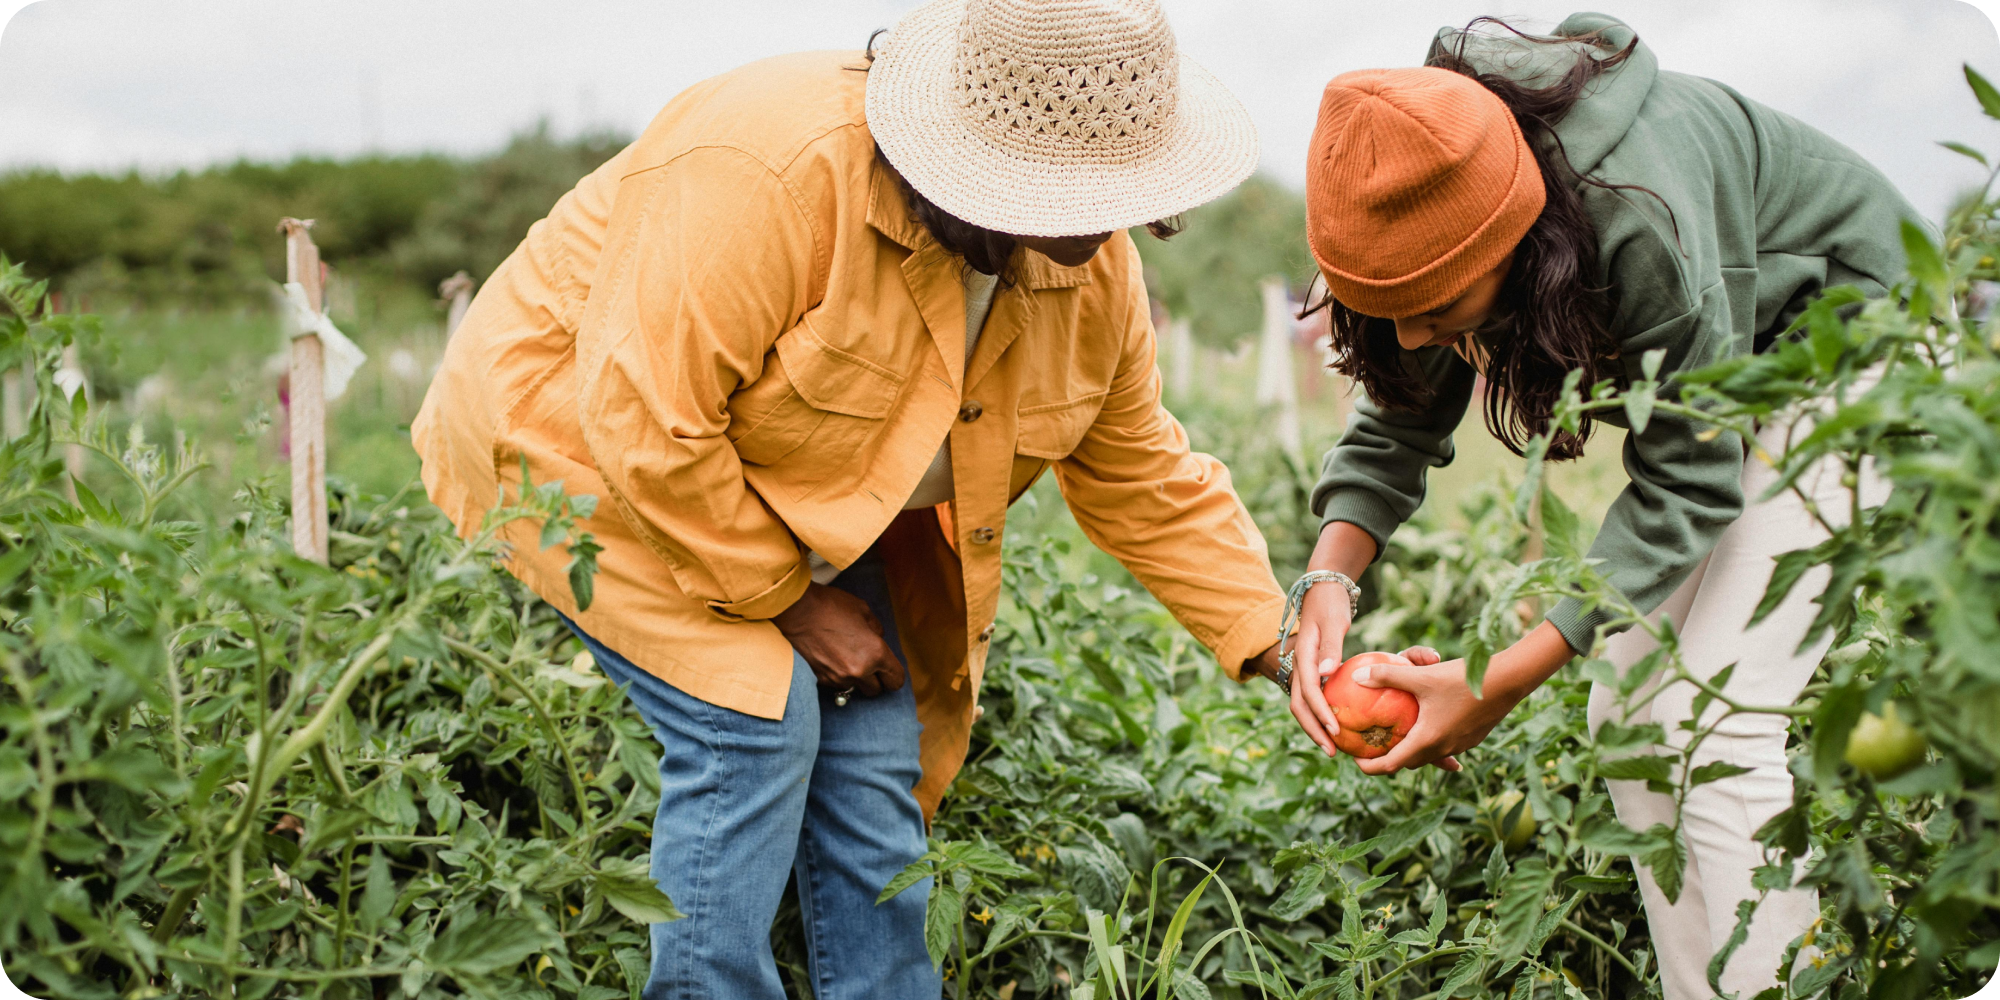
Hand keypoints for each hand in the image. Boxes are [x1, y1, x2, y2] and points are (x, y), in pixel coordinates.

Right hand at [771, 583, 905, 697]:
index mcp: (875, 653)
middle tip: (869, 665)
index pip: (895, 680)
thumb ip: (876, 629)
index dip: (894, 676)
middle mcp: (858, 671)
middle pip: (876, 691)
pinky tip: (831, 659)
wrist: (796, 610)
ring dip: (855, 679)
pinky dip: (837, 676)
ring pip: (855, 689)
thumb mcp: (863, 610)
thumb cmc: (831, 606)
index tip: (890, 671)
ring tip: (846, 658)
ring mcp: (838, 678)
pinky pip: (836, 685)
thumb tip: (878, 640)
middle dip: (875, 680)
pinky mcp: (820, 680)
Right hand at [1286, 580, 1353, 755]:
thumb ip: (1330, 646)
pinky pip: (1313, 698)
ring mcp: (1303, 670)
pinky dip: (1320, 715)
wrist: (1322, 590)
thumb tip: (1328, 672)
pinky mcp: (1311, 672)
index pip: (1308, 691)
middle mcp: (1299, 666)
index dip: (1319, 713)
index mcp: (1303, 656)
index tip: (1335, 731)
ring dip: (1315, 727)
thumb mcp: (1333, 621)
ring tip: (1333, 745)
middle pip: (1299, 705)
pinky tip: (1338, 726)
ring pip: (1302, 705)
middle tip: (1332, 751)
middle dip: (1313, 730)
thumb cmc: (1331, 604)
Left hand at [1348, 652, 1510, 775]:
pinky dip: (1431, 740)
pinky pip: (1445, 745)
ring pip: (1428, 755)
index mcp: (1426, 740)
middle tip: (1372, 743)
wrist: (1508, 680)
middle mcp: (1443, 748)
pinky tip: (1429, 724)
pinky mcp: (1472, 738)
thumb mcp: (1421, 675)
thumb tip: (1357, 676)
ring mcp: (1460, 745)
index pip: (1391, 765)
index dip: (1369, 767)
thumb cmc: (1461, 678)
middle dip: (1388, 758)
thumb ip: (1386, 676)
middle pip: (1408, 762)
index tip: (1355, 759)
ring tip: (1397, 733)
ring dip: (1411, 749)